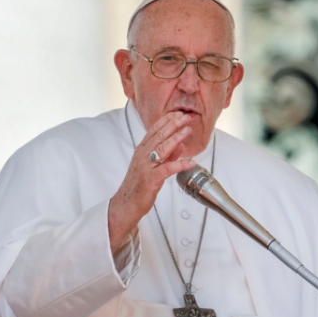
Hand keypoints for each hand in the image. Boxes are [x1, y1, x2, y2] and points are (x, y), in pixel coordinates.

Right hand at [108, 111, 197, 250]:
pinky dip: (180, 164)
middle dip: (173, 124)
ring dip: (176, 138)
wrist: (127, 203)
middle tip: (185, 116)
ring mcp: (146, 166)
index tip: (178, 113)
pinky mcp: (151, 179)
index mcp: (142, 150)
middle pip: (159, 135)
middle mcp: (143, 155)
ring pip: (162, 148)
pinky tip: (191, 162)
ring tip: (187, 130)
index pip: (154, 130)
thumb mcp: (153, 166)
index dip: (167, 120)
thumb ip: (167, 154)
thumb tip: (181, 144)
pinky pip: (168, 169)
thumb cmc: (139, 185)